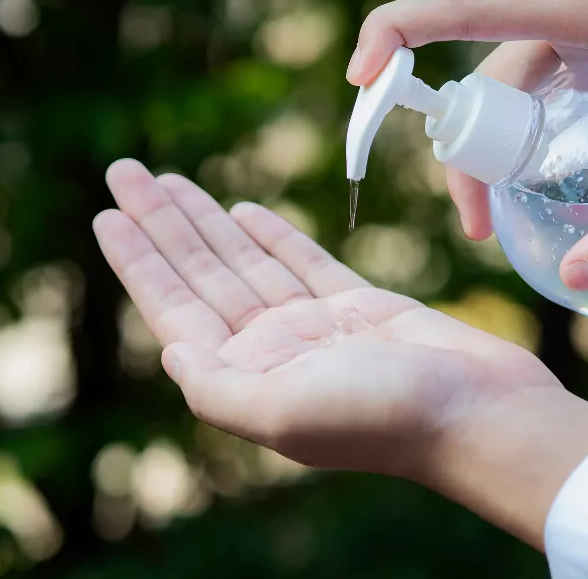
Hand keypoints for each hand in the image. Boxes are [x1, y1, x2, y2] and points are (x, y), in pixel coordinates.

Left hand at [92, 159, 587, 546]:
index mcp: (248, 377)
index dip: (140, 260)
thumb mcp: (281, 412)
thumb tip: (170, 352)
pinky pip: (302, 263)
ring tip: (168, 179)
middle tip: (125, 170)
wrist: (480, 413)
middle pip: (204, 274)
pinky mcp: (362, 308)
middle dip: (163, 223)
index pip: (177, 309)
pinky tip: (241, 210)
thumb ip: (216, 386)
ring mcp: (317, 329)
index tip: (107, 214)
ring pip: (247, 261)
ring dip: (208, 221)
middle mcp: (274, 352)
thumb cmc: (384, 417)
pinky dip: (272, 236)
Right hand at [348, 0, 587, 289]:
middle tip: (482, 227)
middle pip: (493, 72)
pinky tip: (551, 174)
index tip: (358, 80)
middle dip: (472, 149)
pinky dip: (540, 126)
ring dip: (506, 144)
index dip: (398, 35)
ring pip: (525, 80)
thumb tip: (574, 281)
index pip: (468, 10)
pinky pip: (558, 77)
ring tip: (508, 216)